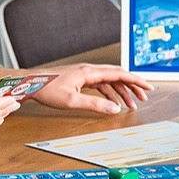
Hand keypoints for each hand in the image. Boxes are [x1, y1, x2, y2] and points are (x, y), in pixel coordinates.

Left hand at [28, 63, 153, 114]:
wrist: (31, 83)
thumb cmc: (47, 89)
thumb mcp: (72, 100)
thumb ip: (95, 104)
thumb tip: (115, 108)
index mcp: (89, 72)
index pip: (119, 73)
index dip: (135, 80)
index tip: (148, 87)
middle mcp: (89, 70)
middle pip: (117, 75)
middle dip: (132, 86)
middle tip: (144, 96)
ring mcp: (84, 74)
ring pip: (109, 80)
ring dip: (122, 91)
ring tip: (131, 104)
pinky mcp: (80, 79)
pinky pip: (100, 84)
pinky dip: (110, 92)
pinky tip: (113, 101)